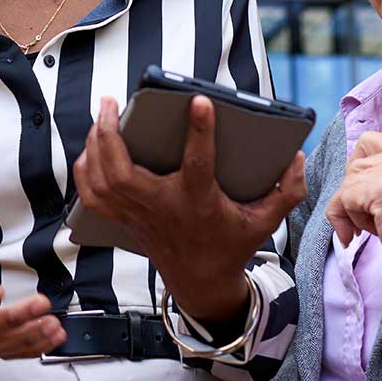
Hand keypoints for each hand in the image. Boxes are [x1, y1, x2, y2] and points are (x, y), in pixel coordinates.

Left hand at [71, 95, 306, 322]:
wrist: (201, 282)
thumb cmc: (232, 244)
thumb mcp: (267, 221)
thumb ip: (287, 191)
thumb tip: (296, 158)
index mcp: (198, 202)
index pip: (197, 165)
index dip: (200, 131)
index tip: (199, 98)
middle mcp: (162, 207)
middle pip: (123, 173)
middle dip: (111, 134)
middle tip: (112, 100)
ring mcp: (139, 214)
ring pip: (103, 180)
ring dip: (95, 145)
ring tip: (102, 114)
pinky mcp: (124, 219)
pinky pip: (92, 195)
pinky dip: (85, 170)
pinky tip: (90, 147)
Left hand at [325, 131, 381, 309]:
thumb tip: (344, 176)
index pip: (367, 142)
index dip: (359, 170)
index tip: (368, 197)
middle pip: (354, 164)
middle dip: (352, 195)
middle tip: (370, 221)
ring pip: (347, 183)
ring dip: (351, 211)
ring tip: (375, 228)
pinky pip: (344, 198)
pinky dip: (347, 220)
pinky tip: (369, 234)